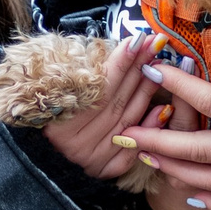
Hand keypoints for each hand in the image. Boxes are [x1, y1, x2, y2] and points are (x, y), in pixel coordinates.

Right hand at [41, 37, 165, 180]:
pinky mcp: (105, 170)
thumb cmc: (54, 110)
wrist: (45, 156)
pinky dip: (149, 126)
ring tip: (160, 65)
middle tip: (156, 44)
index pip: (100, 87)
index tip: (139, 39)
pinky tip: (165, 107)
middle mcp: (76, 144)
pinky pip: (133, 147)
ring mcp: (92, 159)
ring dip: (147, 90)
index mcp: (60, 123)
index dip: (121, 62)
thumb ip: (88, 76)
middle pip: (117, 101)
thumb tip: (122, 48)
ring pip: (127, 120)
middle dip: (139, 69)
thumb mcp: (61, 90)